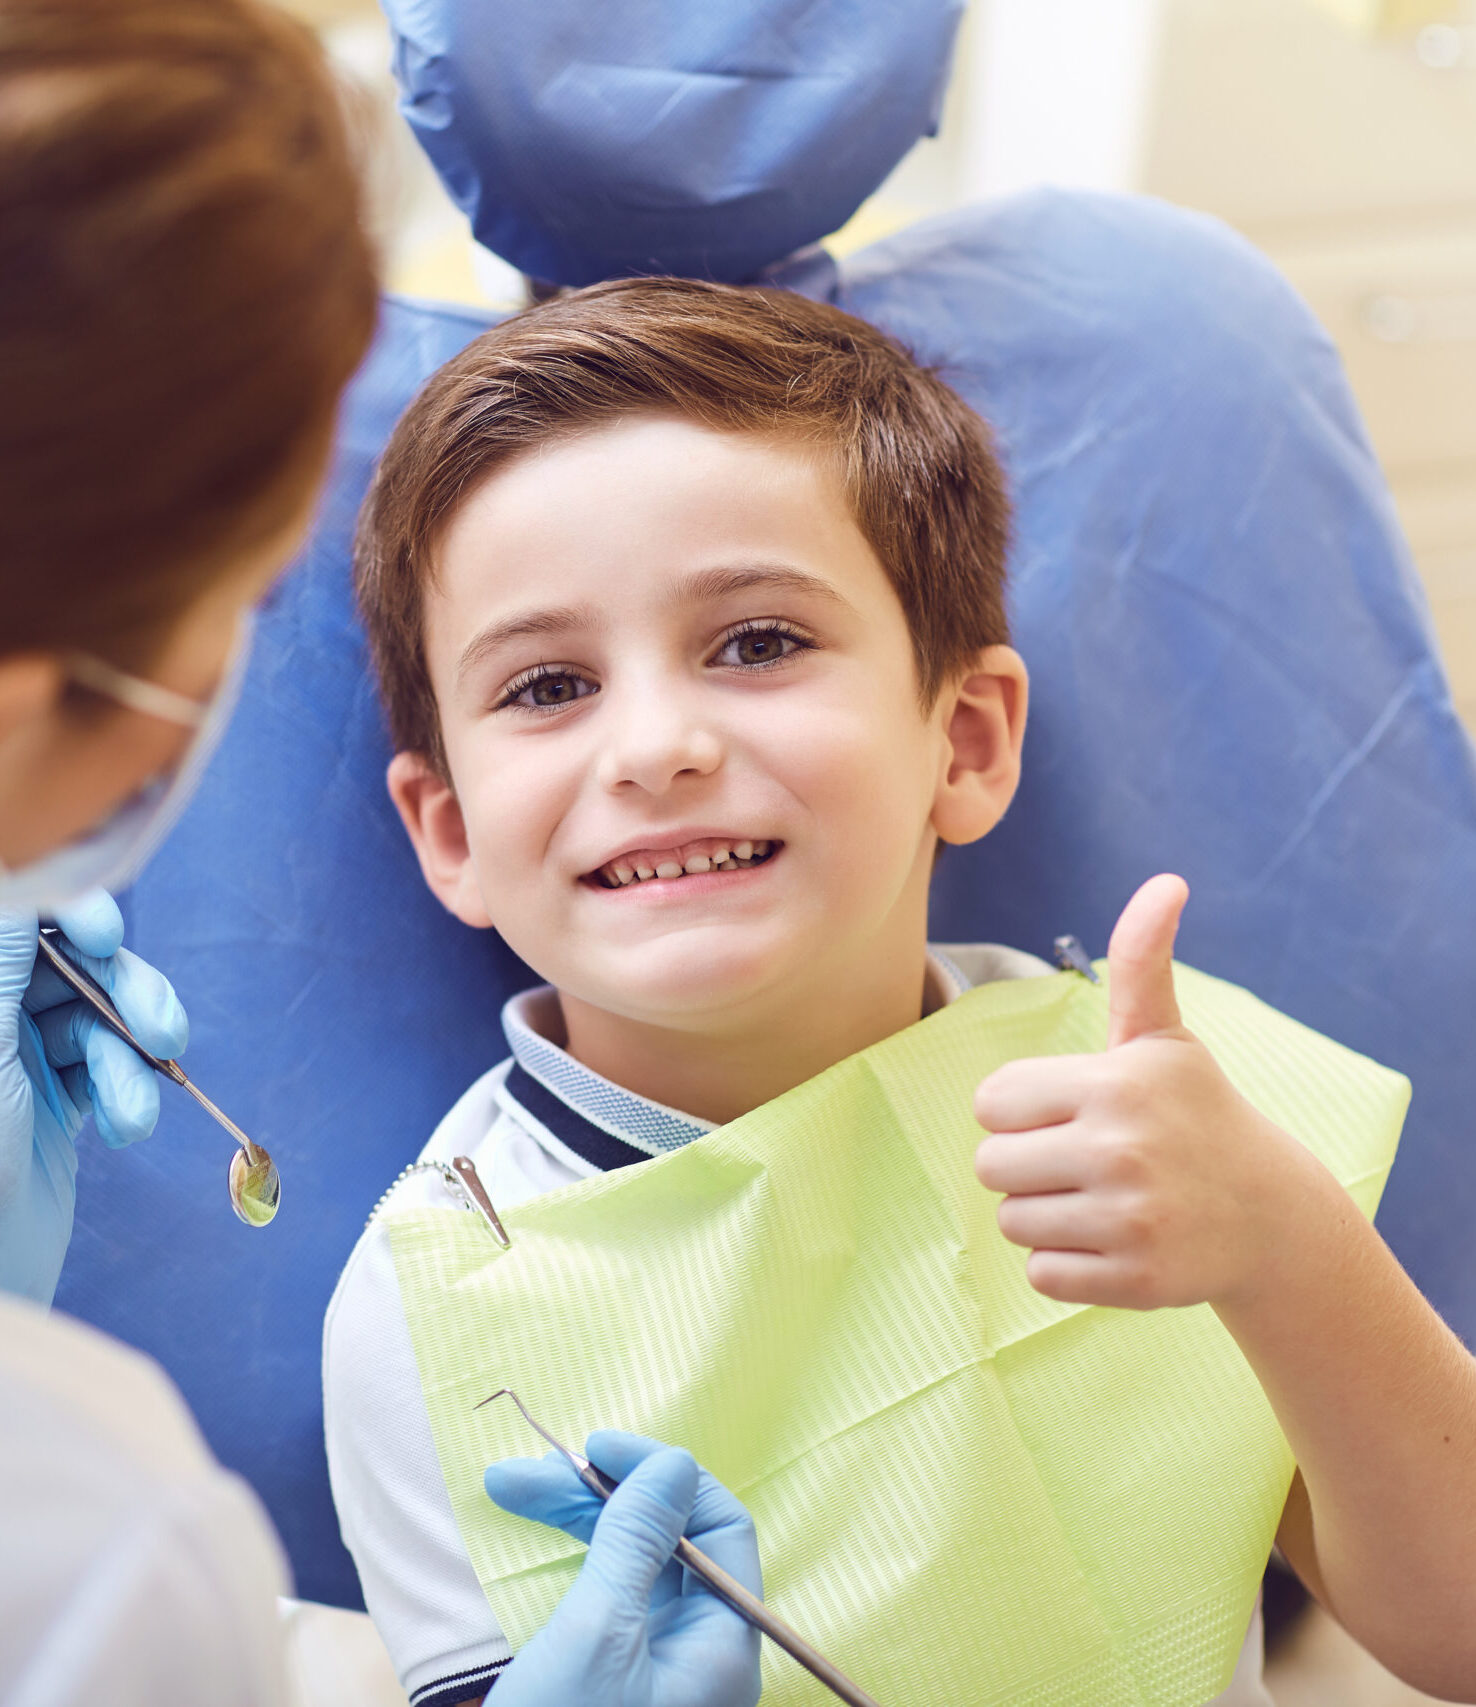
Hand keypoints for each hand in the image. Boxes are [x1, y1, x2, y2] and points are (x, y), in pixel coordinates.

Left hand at [0, 889, 187, 1304]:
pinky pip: (109, 1067)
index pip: (17, 918)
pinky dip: (128, 1092)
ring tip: (138, 1108)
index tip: (103, 932)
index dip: (65, 912)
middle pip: (66, 961)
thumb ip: (6, 953)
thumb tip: (27, 870)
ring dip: (131, 1057)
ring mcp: (14, 1057)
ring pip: (99, 1015)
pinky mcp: (52, 1100)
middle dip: (122, 993)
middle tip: (163, 1024)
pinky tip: (123, 1128)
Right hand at [485, 1431, 761, 1706]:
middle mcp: (701, 1655)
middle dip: (598, 1495)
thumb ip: (636, 1541)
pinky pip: (609, 1599)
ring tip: (506, 1488)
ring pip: (630, 1564)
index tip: (598, 1448)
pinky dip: (571, 1561)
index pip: (719, 1527)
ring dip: (573, 1520)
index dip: (662, 1475)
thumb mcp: (597, 1633)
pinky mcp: (616, 1684)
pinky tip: (532, 1536)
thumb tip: (672, 1463)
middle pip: (668, 1540)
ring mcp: (659, 1671)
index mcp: (725, 1646)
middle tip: (524, 1471)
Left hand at [973, 874, 1310, 1311]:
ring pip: (1012, 1222)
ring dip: (1044, 1216)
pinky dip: (1066, 1265)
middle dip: (1026, 1165)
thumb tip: (1166, 881)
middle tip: (1083, 1161)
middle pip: (991, 1166)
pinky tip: (1114, 1241)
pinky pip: (1041, 1274)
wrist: (1268, 1215)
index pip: (990, 1102)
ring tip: (1101, 1200)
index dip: (1020, 1110)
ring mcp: (1129, 1219)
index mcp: (1114, 1083)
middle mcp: (1121, 1149)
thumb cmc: (1194, 1113)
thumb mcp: (1163, 1037)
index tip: (1069, 1112)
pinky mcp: (1133, 1280)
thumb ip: (1141, 960)